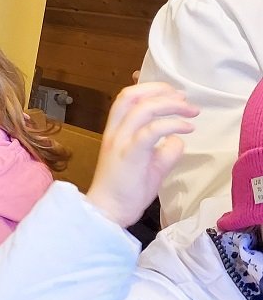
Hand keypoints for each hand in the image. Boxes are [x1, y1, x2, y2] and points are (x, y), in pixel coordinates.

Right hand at [86, 83, 196, 227]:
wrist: (108, 211)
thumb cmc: (126, 190)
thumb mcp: (151, 165)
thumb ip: (165, 149)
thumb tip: (179, 139)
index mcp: (115, 131)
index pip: (127, 98)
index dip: (150, 89)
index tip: (174, 95)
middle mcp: (115, 132)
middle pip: (131, 96)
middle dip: (160, 90)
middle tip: (183, 98)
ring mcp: (121, 142)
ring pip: (144, 109)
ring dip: (171, 105)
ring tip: (191, 111)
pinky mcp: (131, 154)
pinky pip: (152, 130)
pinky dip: (172, 124)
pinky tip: (187, 128)